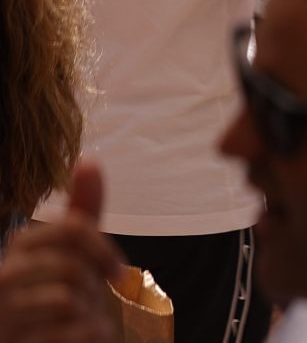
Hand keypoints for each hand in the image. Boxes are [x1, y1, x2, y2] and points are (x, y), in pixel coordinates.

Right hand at [0, 160, 121, 342]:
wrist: (35, 342)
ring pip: (68, 301)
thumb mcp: (69, 252)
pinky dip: (90, 336)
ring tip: (81, 321)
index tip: (116, 272)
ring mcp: (3, 315)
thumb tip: (89, 160)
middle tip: (90, 302)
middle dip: (93, 287)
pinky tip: (86, 337)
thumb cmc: (55, 296)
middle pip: (72, 267)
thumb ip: (80, 212)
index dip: (103, 248)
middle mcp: (1, 279)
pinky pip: (69, 334)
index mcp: (18, 248)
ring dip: (90, 314)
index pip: (71, 228)